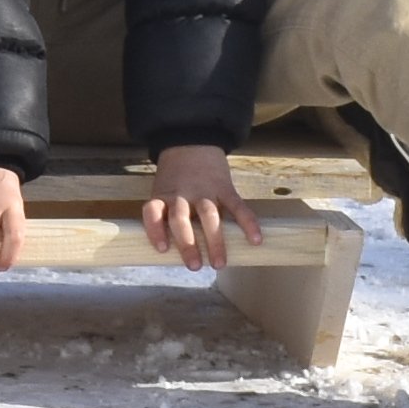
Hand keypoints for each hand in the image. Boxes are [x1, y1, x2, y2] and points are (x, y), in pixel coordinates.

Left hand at [143, 145, 249, 269]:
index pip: (153, 212)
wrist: (192, 142)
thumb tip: (174, 252)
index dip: (155, 231)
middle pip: (182, 219)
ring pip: (209, 216)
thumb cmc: (175, 176)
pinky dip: (247, 223)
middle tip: (195, 266)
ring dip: (215, 241)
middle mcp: (182, 194)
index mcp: (163, 195)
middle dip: (188, 244)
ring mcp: (205, 191)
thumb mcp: (162, 191)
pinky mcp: (225, 188)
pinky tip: (255, 240)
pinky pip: (237, 206)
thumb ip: (166, 215)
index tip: (162, 249)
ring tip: (220, 263)